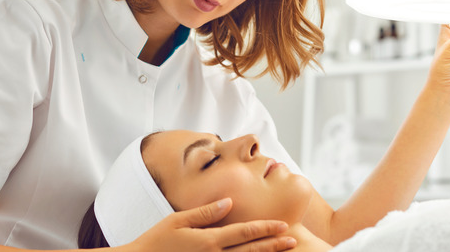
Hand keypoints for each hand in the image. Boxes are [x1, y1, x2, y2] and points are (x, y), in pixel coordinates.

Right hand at [125, 198, 295, 251]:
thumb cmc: (156, 240)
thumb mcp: (177, 220)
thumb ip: (205, 212)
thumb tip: (229, 202)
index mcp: (208, 241)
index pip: (244, 233)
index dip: (265, 229)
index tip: (283, 225)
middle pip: (251, 251)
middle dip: (273, 246)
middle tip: (293, 241)